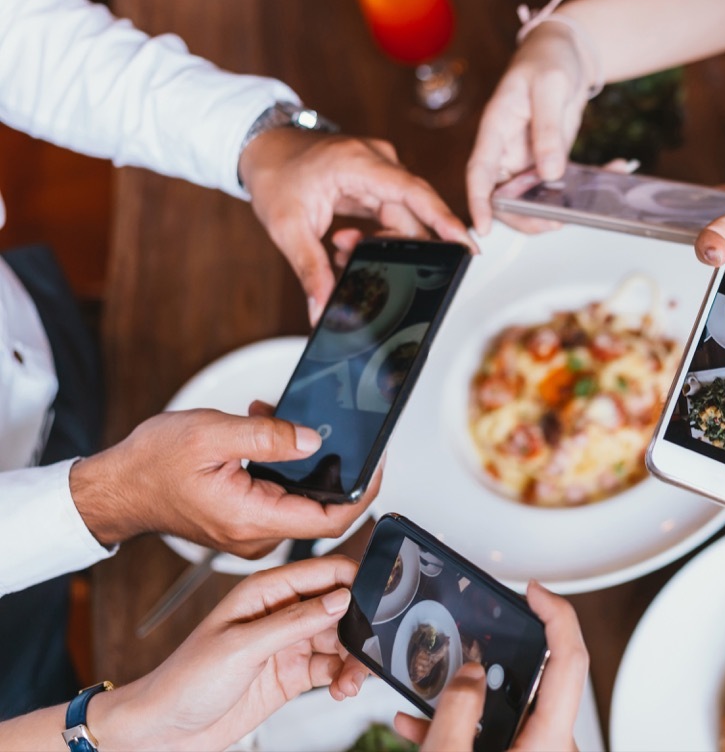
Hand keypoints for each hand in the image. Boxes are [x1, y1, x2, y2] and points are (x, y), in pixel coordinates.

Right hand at [69, 401, 380, 556]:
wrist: (113, 488)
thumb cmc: (150, 466)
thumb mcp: (212, 435)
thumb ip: (269, 437)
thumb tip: (313, 440)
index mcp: (253, 518)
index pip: (331, 520)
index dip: (364, 494)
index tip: (379, 465)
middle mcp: (256, 534)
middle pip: (322, 509)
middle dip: (333, 466)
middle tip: (334, 429)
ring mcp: (250, 531)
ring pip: (301, 499)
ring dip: (304, 461)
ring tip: (280, 422)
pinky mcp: (244, 521)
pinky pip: (280, 497)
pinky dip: (283, 466)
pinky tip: (266, 436)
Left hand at [96, 557, 363, 750]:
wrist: (162, 731)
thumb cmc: (184, 681)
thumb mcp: (243, 647)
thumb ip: (296, 621)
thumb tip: (341, 598)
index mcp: (266, 591)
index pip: (324, 572)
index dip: (356, 581)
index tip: (380, 599)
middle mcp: (282, 613)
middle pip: (340, 609)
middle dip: (360, 629)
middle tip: (367, 651)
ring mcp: (288, 645)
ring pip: (341, 642)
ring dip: (354, 660)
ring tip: (351, 680)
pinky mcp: (292, 675)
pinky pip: (332, 669)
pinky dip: (343, 678)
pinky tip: (341, 688)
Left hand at [239, 127, 476, 323]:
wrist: (261, 148)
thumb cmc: (274, 175)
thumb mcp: (287, 228)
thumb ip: (310, 270)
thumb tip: (322, 309)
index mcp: (359, 163)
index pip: (415, 192)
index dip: (445, 220)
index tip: (467, 246)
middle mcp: (377, 162)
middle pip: (413, 212)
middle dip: (399, 247)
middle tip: (374, 270)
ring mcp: (379, 171)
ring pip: (402, 218)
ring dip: (380, 243)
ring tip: (341, 251)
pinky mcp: (375, 181)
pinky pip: (391, 214)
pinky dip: (375, 235)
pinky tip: (347, 243)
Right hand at [395, 581, 587, 750]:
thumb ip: (458, 712)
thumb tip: (470, 673)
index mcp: (548, 741)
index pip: (569, 660)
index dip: (555, 615)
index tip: (535, 590)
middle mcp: (551, 746)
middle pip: (539, 675)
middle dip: (500, 650)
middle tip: (480, 628)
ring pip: (510, 703)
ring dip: (470, 692)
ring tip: (437, 681)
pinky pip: (495, 730)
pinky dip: (462, 723)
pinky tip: (421, 722)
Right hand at [467, 24, 588, 234]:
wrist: (566, 50)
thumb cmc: (548, 58)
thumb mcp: (551, 87)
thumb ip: (548, 130)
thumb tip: (549, 172)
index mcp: (495, 128)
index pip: (480, 172)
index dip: (479, 202)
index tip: (484, 227)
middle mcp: (507, 149)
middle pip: (504, 197)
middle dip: (526, 217)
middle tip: (557, 221)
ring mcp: (528, 158)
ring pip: (532, 199)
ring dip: (558, 208)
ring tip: (587, 203)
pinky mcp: (549, 160)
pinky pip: (561, 184)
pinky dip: (586, 184)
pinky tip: (615, 169)